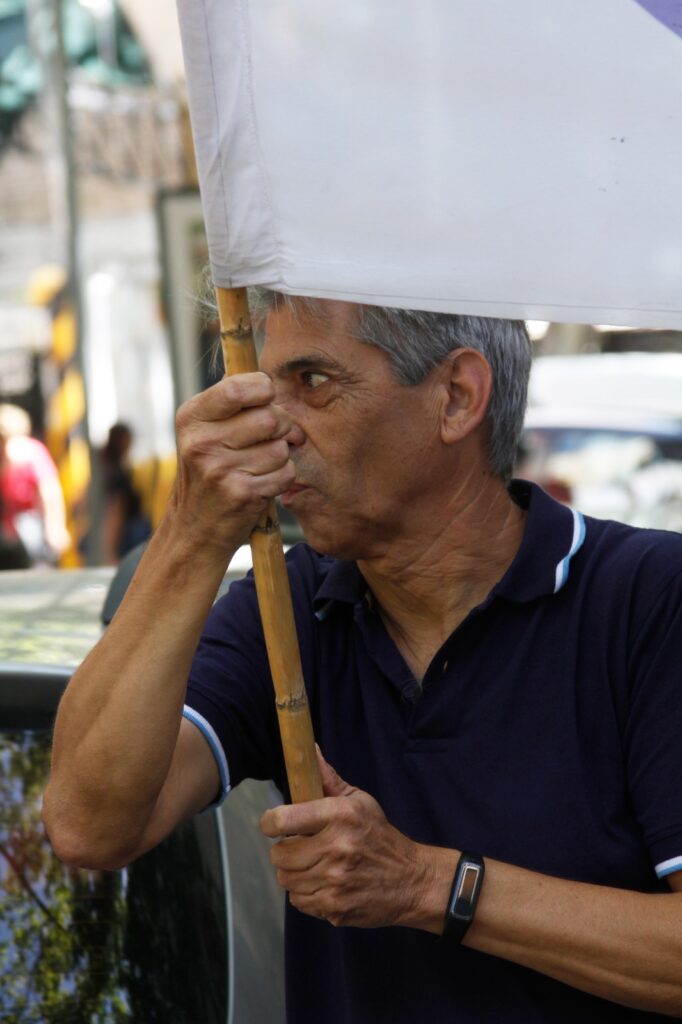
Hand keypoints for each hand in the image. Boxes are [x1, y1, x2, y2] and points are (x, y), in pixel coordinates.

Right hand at [171, 372, 297, 551]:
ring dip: (281, 455)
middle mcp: (202, 442)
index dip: (264, 390)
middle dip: (282, 426)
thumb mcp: (203, 432)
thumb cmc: (208, 472)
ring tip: (262, 463)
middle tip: (275, 436)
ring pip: (280, 447)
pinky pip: (285, 473)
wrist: (195, 527)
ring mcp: (220, 470)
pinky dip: (283, 477)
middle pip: (269, 418)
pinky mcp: (242, 494)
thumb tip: (269, 379)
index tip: (266, 399)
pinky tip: (264, 482)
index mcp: (191, 418)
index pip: (239, 388)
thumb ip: (230, 402)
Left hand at [260, 748, 433, 928]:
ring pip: (286, 879)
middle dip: (284, 850)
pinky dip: (305, 893)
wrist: (411, 880)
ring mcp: (335, 881)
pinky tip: (322, 883)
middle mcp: (336, 848)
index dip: (269, 822)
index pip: (283, 819)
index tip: (271, 824)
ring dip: (294, 873)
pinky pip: (298, 901)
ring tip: (313, 865)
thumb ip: (329, 780)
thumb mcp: (360, 801)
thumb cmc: (380, 836)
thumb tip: (309, 750)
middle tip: (300, 847)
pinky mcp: (335, 907)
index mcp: (340, 816)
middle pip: (278, 854)